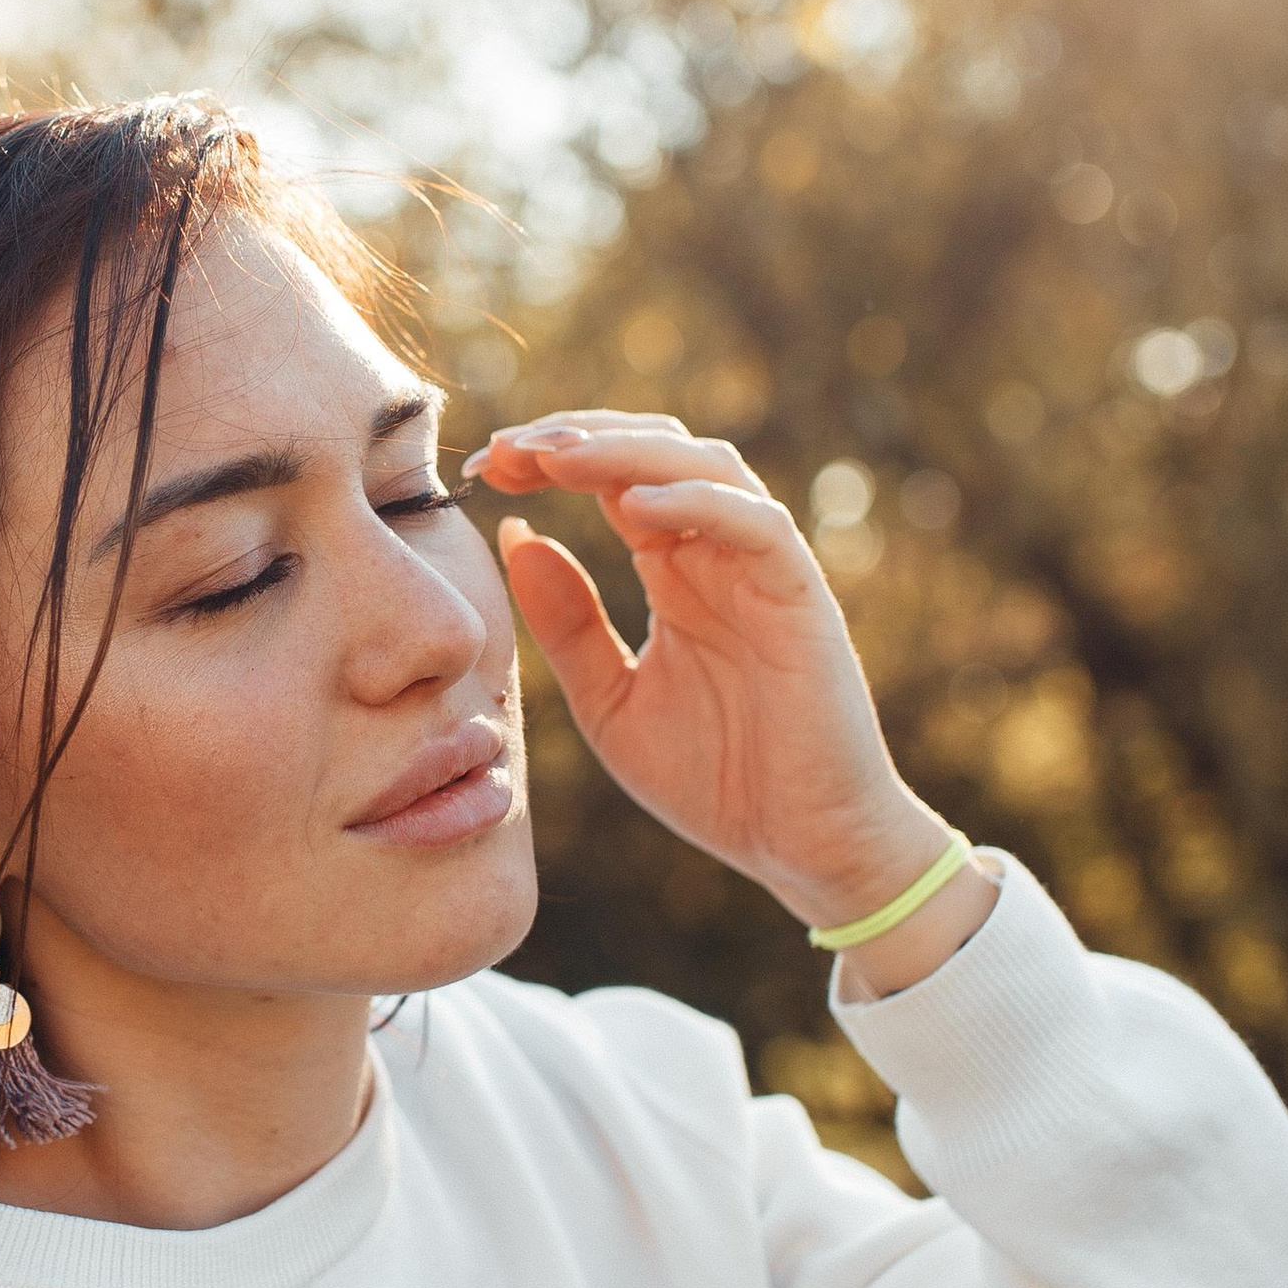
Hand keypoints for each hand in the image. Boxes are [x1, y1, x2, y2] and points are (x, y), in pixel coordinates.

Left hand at [464, 409, 992, 986]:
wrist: (801, 849)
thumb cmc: (716, 781)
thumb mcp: (609, 701)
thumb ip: (566, 624)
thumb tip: (514, 536)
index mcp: (676, 571)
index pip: (612, 480)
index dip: (550, 460)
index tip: (484, 467)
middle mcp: (720, 556)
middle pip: (653, 452)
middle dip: (576, 438)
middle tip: (505, 449)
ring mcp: (764, 570)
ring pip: (706, 467)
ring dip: (627, 452)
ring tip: (557, 457)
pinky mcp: (802, 598)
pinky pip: (756, 525)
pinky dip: (697, 504)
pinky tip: (631, 509)